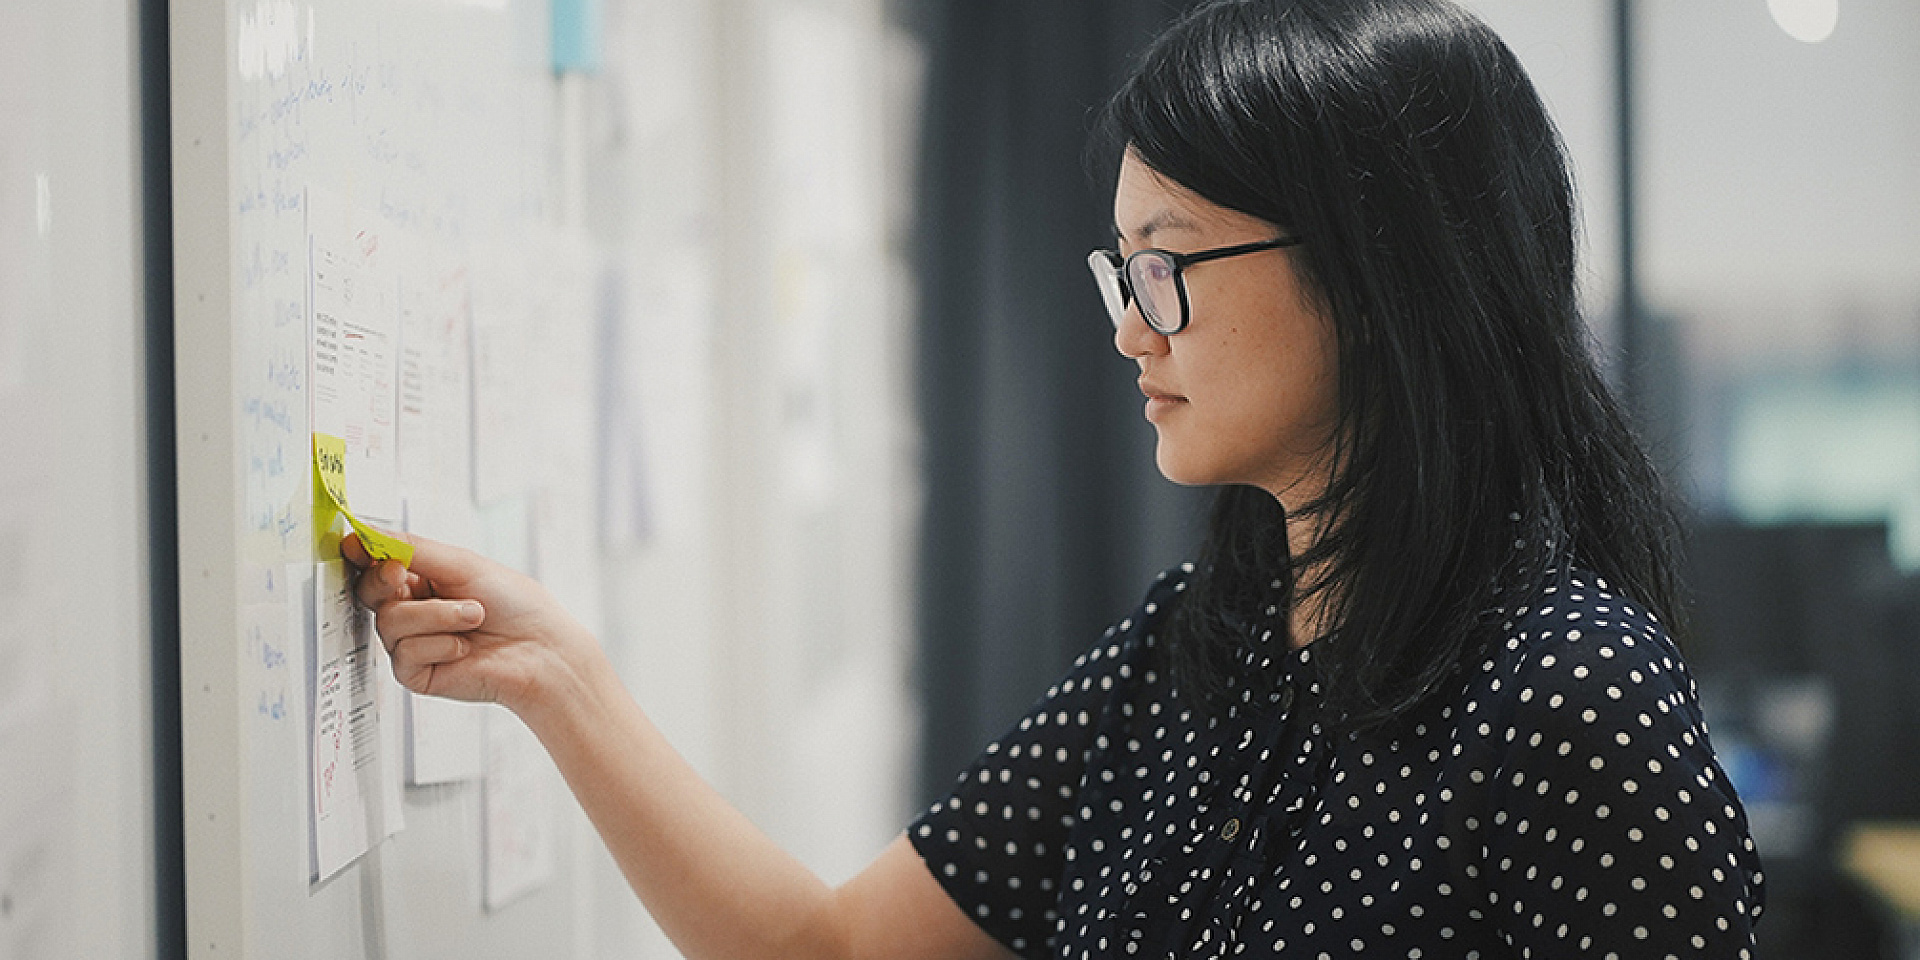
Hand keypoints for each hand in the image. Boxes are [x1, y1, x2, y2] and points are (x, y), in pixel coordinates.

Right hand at [342, 531, 601, 714]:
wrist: (541, 649)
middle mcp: (414, 610)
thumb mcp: (461, 564)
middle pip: (369, 592)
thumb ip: (411, 549)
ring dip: (437, 615)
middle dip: (384, 580)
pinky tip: (466, 648)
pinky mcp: (417, 674)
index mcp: (423, 579)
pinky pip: (405, 653)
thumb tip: (365, 531)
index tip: (355, 545)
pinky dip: (440, 644)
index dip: (362, 555)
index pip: (377, 565)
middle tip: (403, 573)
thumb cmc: (515, 604)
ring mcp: (413, 643)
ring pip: (388, 621)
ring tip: (474, 617)